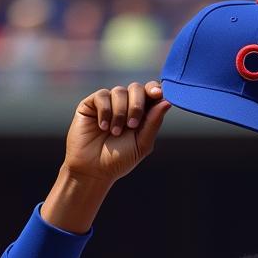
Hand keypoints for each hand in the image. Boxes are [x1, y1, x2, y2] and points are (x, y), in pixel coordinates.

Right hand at [43, 80, 170, 232]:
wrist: (94, 169)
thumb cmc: (119, 160)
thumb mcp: (142, 144)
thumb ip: (154, 123)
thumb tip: (167, 101)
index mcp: (141, 114)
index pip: (151, 93)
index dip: (155, 89)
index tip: (157, 94)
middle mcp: (126, 105)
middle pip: (136, 88)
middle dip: (137, 105)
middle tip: (132, 125)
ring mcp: (109, 103)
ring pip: (120, 91)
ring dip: (120, 113)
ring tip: (114, 133)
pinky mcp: (91, 104)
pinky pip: (102, 96)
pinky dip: (105, 112)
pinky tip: (103, 127)